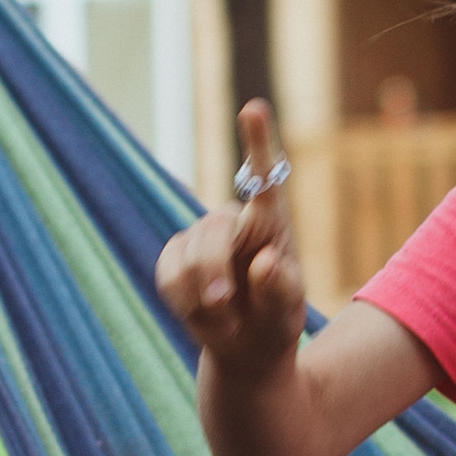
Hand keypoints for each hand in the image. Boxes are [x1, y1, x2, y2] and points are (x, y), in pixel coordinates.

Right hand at [156, 100, 305, 377]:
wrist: (246, 347)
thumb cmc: (275, 321)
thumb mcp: (287, 310)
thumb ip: (279, 288)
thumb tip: (265, 262)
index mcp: (271, 223)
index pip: (264, 177)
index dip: (257, 142)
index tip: (254, 109)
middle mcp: (234, 221)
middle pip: (215, 228)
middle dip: (214, 269)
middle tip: (224, 305)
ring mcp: (200, 237)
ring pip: (187, 254)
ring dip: (201, 293)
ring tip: (224, 315)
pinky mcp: (175, 256)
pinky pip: (167, 272)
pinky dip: (183, 300)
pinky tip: (201, 312)